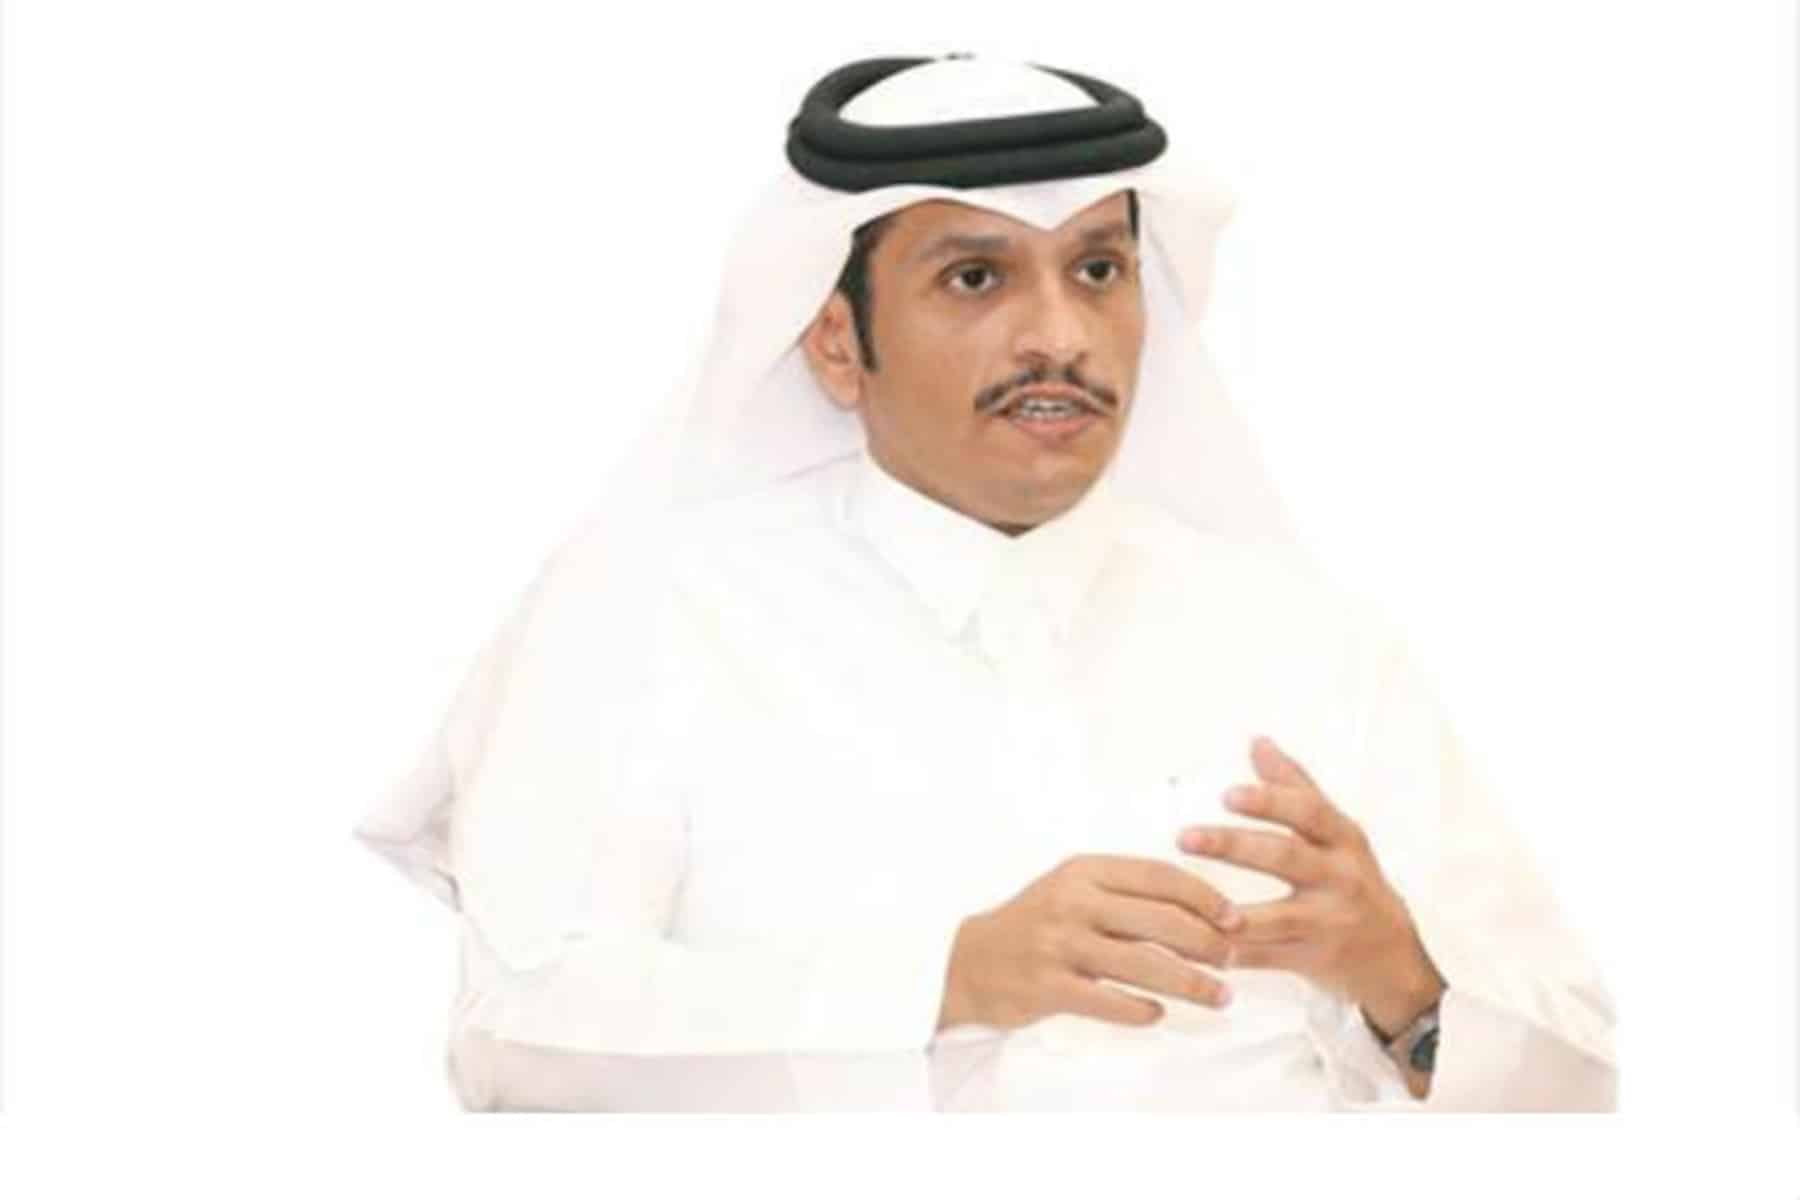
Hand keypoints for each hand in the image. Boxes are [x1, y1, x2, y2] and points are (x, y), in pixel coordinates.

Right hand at [937, 854, 1244, 1032]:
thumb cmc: (1034, 925)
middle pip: (1159, 920)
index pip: (1159, 877)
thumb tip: (1198, 907)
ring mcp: (1059, 946)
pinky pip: (1109, 1001)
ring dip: (1189, 983)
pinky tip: (1160, 1014)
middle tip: (1232, 960)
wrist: (968, 961)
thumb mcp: (1073, 889)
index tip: (1235, 918)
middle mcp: (1073, 903)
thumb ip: (1125, 892)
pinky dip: (1142, 1010)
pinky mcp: (1048, 987)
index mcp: (1084, 871)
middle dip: (1207, 942)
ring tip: (1219, 996)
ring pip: (1142, 965)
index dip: (1204, 897)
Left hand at [1175, 736, 1444, 1037]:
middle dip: (1233, 846)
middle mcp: (1341, 878)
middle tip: (1184, 836)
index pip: (1309, 811)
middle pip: (1286, 857)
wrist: (1394, 960)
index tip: (1227, 793)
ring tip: (1187, 903)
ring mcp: (1329, 923)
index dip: (1269, 801)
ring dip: (1230, 912)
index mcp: (1343, 840)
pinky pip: (1269, 958)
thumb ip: (1295, 788)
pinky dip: (1234, 954)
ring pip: (1277, 916)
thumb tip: (1257, 741)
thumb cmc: (1353, 881)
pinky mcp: (1315, 961)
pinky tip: (1197, 947)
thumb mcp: (1337, 834)